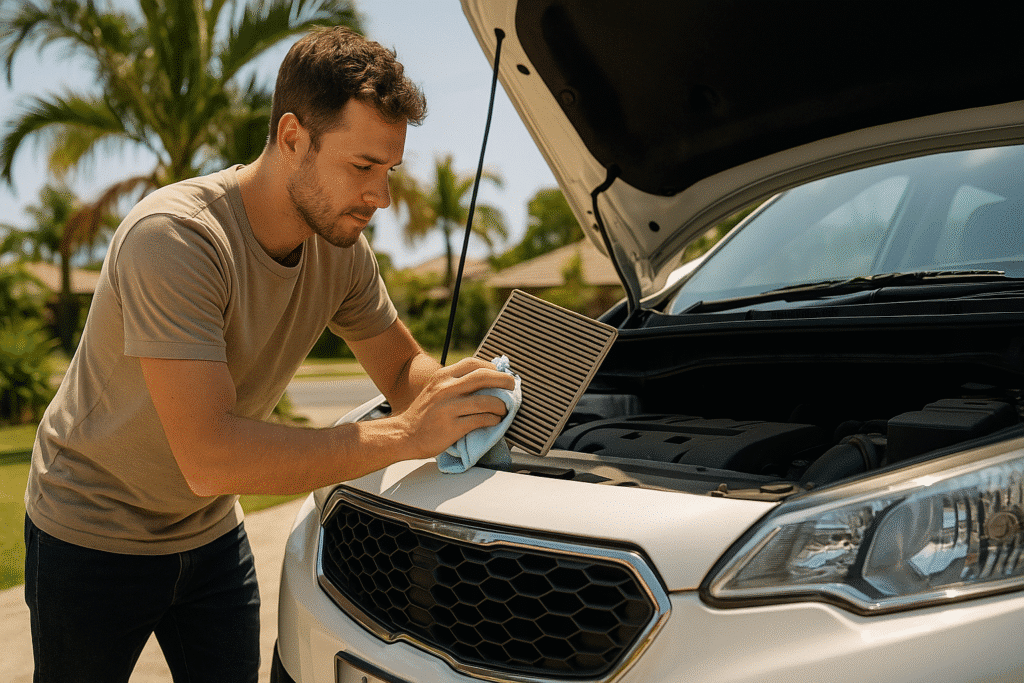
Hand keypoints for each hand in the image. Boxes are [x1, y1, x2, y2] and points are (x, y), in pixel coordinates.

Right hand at [393, 357, 516, 459]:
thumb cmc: (424, 414)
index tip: (501, 373)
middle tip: (513, 386)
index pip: (472, 364)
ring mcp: (449, 408)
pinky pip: (481, 420)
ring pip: (486, 401)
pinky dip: (493, 420)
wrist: (404, 435)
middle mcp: (445, 389)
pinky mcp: (452, 427)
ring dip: (501, 406)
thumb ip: (455, 383)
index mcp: (442, 377)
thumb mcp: (435, 390)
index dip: (491, 367)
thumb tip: (485, 378)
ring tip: (504, 410)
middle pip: (483, 377)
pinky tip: (495, 422)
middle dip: (504, 380)